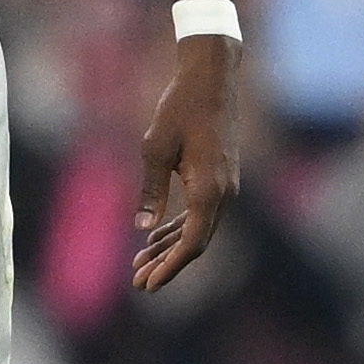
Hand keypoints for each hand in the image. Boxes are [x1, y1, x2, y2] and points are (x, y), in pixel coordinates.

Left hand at [131, 34, 243, 293]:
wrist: (211, 78)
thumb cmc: (180, 108)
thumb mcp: (156, 148)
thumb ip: (152, 190)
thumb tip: (144, 229)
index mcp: (210, 190)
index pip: (192, 242)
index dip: (170, 267)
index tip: (147, 284)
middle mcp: (224, 193)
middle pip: (196, 242)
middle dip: (167, 264)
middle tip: (137, 283)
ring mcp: (225, 187)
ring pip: (199, 229)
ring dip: (170, 247)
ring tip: (140, 264)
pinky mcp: (220, 179)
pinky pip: (200, 212)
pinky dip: (179, 227)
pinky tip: (156, 237)